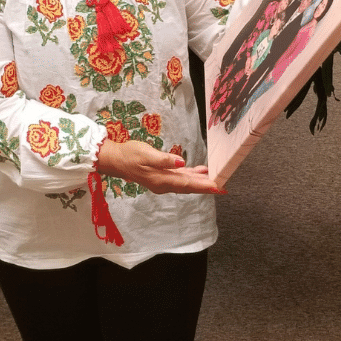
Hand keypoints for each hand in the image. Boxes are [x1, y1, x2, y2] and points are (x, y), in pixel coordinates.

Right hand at [95, 138, 225, 194]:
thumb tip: (180, 162)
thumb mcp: (145, 154)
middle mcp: (164, 184)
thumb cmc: (129, 154)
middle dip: (207, 186)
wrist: (116, 159)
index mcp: (161, 180)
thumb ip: (163, 159)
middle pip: (189, 186)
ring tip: (217, 178)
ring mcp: (163, 181)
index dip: (203, 185)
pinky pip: (181, 178)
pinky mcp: (162, 175)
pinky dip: (192, 175)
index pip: (187, 184)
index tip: (218, 187)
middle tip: (225, 186)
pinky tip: (200, 170)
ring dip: (201, 181)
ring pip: (187, 182)